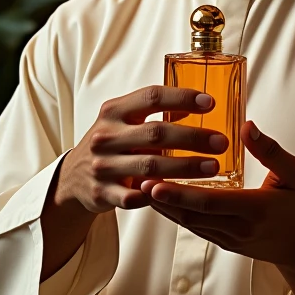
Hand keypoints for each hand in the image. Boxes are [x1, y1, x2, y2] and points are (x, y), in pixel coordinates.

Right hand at [54, 86, 227, 213]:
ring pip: (150, 167)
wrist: (73, 178)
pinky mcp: (103, 194)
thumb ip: (154, 112)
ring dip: (185, 168)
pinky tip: (181, 193)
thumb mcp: (124, 120)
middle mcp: (106, 136)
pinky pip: (136, 196)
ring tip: (213, 166)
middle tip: (221, 142)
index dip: (182, 97)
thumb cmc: (111, 143)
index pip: (151, 97)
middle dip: (192, 138)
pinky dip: (159, 194)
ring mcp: (102, 166)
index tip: (210, 103)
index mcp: (114, 111)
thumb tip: (199, 104)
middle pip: (156, 133)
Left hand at [141, 121, 294, 294]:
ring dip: (165, 207)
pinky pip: (195, 228)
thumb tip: (246, 126)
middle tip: (140, 182)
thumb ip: (270, 150)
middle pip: (193, 215)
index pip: (211, 203)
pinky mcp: (224, 243)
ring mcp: (229, 239)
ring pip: (189, 224)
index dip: (181, 193)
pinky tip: (161, 199)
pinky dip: (175, 214)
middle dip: (164, 199)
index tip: (156, 182)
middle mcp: (239, 228)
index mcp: (256, 209)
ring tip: (142, 187)